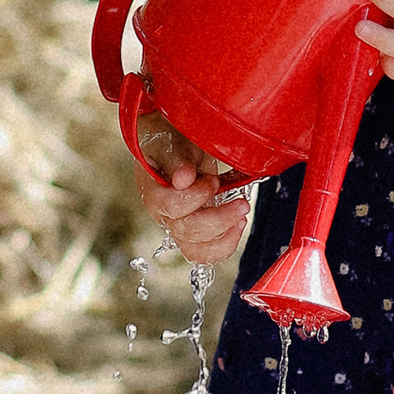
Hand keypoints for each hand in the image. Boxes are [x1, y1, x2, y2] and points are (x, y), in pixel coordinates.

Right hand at [131, 114, 253, 266]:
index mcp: (152, 191)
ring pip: (196, 250)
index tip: (213, 180)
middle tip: (241, 202)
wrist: (174, 146)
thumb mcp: (171, 143)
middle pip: (186, 232)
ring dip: (224, 236)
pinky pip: (205, 252)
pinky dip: (225, 244)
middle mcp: (162, 214)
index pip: (171, 206)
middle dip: (219, 219)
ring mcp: (177, 226)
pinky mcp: (193, 233)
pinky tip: (237, 225)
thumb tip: (183, 179)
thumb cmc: (170, 141)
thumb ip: (176, 160)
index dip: (196, 196)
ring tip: (241, 214)